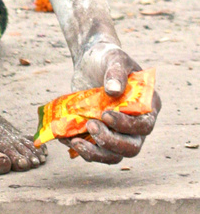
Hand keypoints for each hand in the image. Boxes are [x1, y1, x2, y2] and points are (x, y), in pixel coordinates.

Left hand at [64, 39, 160, 163]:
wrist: (91, 62)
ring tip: (75, 140)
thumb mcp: (114, 58)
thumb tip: (113, 91)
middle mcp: (137, 125)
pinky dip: (81, 148)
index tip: (106, 115)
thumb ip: (116, 72)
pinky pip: (95, 150)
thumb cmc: (108, 58)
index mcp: (148, 106)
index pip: (144, 125)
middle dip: (110, 142)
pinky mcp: (101, 135)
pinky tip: (66, 138)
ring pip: (113, 155)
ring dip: (95, 152)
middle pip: (131, 147)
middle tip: (91, 126)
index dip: (127, 125)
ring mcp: (119, 133)